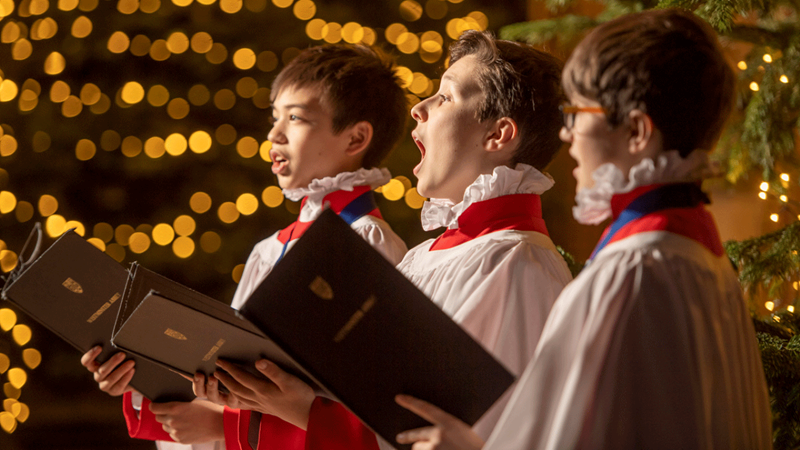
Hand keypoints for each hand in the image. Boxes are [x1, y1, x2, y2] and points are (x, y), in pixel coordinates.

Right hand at [80, 346, 134, 396]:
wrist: (134, 376)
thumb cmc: (124, 360)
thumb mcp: (118, 354)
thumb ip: (115, 349)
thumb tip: (121, 339)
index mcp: (95, 365)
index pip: (86, 361)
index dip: (90, 355)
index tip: (99, 347)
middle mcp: (98, 376)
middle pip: (101, 370)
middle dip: (112, 362)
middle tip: (122, 354)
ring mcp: (104, 385)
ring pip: (110, 378)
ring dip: (121, 370)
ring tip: (131, 362)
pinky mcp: (114, 391)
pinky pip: (118, 386)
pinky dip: (126, 377)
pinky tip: (132, 371)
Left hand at [149, 399, 224, 443]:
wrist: (219, 424)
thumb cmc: (208, 410)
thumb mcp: (192, 402)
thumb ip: (177, 405)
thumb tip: (167, 406)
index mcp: (175, 408)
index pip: (154, 408)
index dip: (154, 405)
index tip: (155, 405)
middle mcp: (173, 420)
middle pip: (158, 417)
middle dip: (163, 414)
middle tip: (172, 412)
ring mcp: (176, 432)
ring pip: (165, 426)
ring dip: (170, 423)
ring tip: (183, 420)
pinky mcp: (180, 440)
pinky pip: (172, 434)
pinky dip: (176, 431)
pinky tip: (187, 427)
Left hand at [198, 359, 314, 429]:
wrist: (308, 415)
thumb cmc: (301, 397)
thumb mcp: (289, 380)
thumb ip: (273, 371)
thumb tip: (258, 361)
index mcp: (263, 390)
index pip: (241, 377)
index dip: (230, 368)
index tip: (220, 361)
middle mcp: (259, 398)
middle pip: (237, 388)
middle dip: (225, 379)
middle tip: (216, 371)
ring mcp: (262, 405)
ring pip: (240, 397)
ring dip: (229, 389)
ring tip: (223, 383)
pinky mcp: (267, 409)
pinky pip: (247, 404)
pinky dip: (240, 400)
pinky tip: (240, 398)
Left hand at [395, 395, 484, 449]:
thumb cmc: (474, 447)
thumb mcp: (463, 433)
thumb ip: (446, 430)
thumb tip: (429, 433)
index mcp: (449, 423)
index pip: (425, 408)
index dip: (411, 402)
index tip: (399, 398)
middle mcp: (439, 435)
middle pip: (415, 436)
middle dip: (408, 438)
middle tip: (400, 437)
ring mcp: (434, 449)